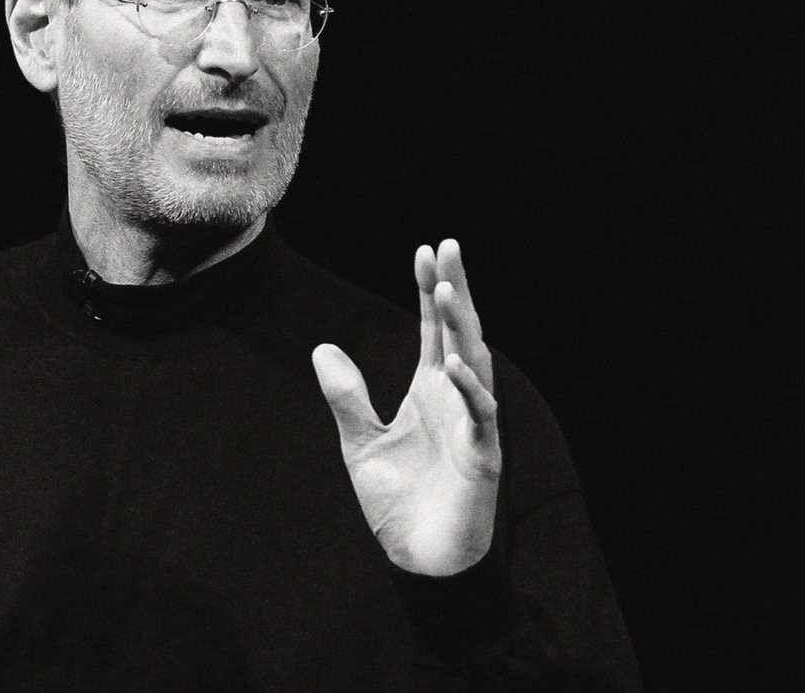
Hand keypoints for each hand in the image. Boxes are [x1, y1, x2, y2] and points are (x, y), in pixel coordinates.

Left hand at [312, 239, 501, 576]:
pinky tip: (453, 363)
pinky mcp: (482, 458)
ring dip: (461, 328)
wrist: (420, 558)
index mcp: (430, 391)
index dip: (429, 292)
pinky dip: (470, 390)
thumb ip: (346, 397)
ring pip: (473, 364)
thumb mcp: (360, 443)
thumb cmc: (398, 502)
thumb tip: (322, 349)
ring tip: (447, 290)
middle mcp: (455, 399)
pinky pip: (480, 417)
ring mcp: (473, 425)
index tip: (424, 251)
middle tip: (447, 247)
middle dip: (453, 290)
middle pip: (457, 334)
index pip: (431, 329)